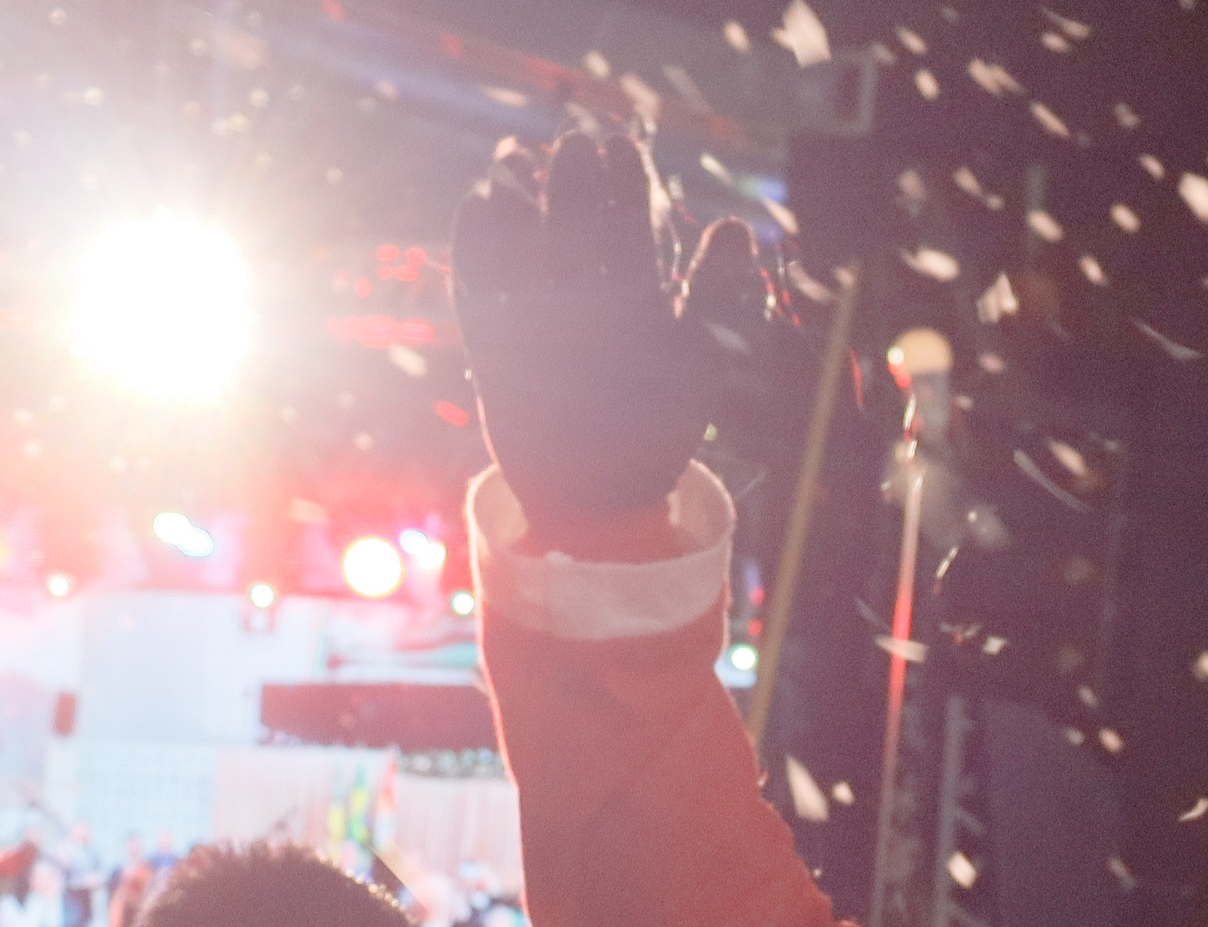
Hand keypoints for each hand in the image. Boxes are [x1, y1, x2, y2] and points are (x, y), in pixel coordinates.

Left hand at [453, 124, 786, 525]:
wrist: (592, 502)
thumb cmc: (654, 426)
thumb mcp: (702, 368)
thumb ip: (720, 297)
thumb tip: (734, 228)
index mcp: (641, 326)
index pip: (633, 231)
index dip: (626, 181)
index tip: (622, 146)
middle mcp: (584, 328)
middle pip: (573, 228)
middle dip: (574, 177)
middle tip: (573, 142)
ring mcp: (533, 341)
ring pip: (520, 248)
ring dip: (518, 195)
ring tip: (516, 157)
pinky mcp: (488, 359)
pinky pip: (474, 285)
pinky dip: (473, 241)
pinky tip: (479, 203)